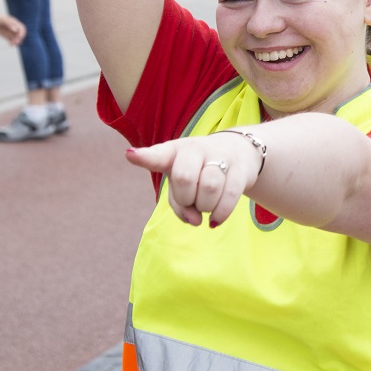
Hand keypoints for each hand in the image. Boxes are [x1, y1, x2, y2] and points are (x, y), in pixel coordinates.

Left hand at [0, 11, 25, 45]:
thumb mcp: (3, 20)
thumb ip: (9, 24)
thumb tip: (15, 30)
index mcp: (14, 23)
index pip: (22, 29)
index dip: (22, 33)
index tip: (19, 37)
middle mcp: (13, 27)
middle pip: (20, 34)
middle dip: (19, 39)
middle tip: (15, 42)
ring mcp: (10, 32)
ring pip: (16, 38)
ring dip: (16, 42)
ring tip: (12, 44)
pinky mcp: (6, 35)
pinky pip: (11, 40)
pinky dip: (11, 43)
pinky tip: (10, 45)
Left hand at [124, 132, 261, 227]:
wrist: (238, 151)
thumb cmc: (199, 171)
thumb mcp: (182, 186)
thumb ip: (180, 206)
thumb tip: (195, 221)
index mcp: (174, 151)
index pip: (158, 155)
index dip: (144, 157)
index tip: (130, 156)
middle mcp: (196, 149)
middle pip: (185, 178)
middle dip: (186, 198)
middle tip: (191, 200)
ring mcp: (220, 155)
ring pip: (209, 187)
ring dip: (205, 206)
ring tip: (205, 205)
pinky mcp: (240, 168)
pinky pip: (230, 196)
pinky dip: (220, 214)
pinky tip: (215, 220)